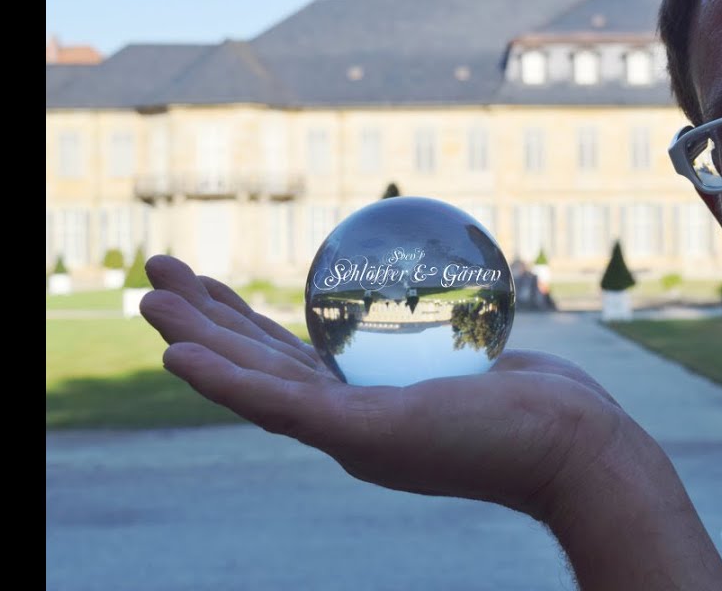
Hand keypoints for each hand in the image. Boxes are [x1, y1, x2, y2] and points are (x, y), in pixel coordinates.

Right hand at [144, 255, 721, 588]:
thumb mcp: (476, 353)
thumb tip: (446, 282)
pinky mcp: (359, 438)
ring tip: (146, 299)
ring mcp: (349, 436)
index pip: (291, 360)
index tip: (212, 287)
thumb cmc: (540, 403)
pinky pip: (276, 403)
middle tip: (156, 276)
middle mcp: (347, 425)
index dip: (243, 325)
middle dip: (203, 322)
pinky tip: (178, 352)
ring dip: (193, 341)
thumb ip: (444, 331)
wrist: (575, 447)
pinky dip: (222, 378)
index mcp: (368, 407)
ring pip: (252, 382)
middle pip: (259, 366)